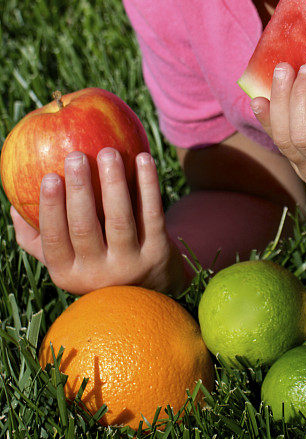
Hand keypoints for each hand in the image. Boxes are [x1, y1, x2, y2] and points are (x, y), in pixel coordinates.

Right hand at [11, 149, 184, 295]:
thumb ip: (38, 238)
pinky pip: (152, 213)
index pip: (54, 240)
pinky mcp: (158, 252)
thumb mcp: (66, 260)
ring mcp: (130, 264)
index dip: (51, 208)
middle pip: (85, 228)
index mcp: (68, 274)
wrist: (150, 287)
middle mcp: (98, 274)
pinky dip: (148, 185)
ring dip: (114, 183)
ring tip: (108, 151)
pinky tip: (143, 158)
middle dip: (79, 190)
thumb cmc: (97, 262)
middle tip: (75, 155)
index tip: (49, 175)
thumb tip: (12, 204)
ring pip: (119, 219)